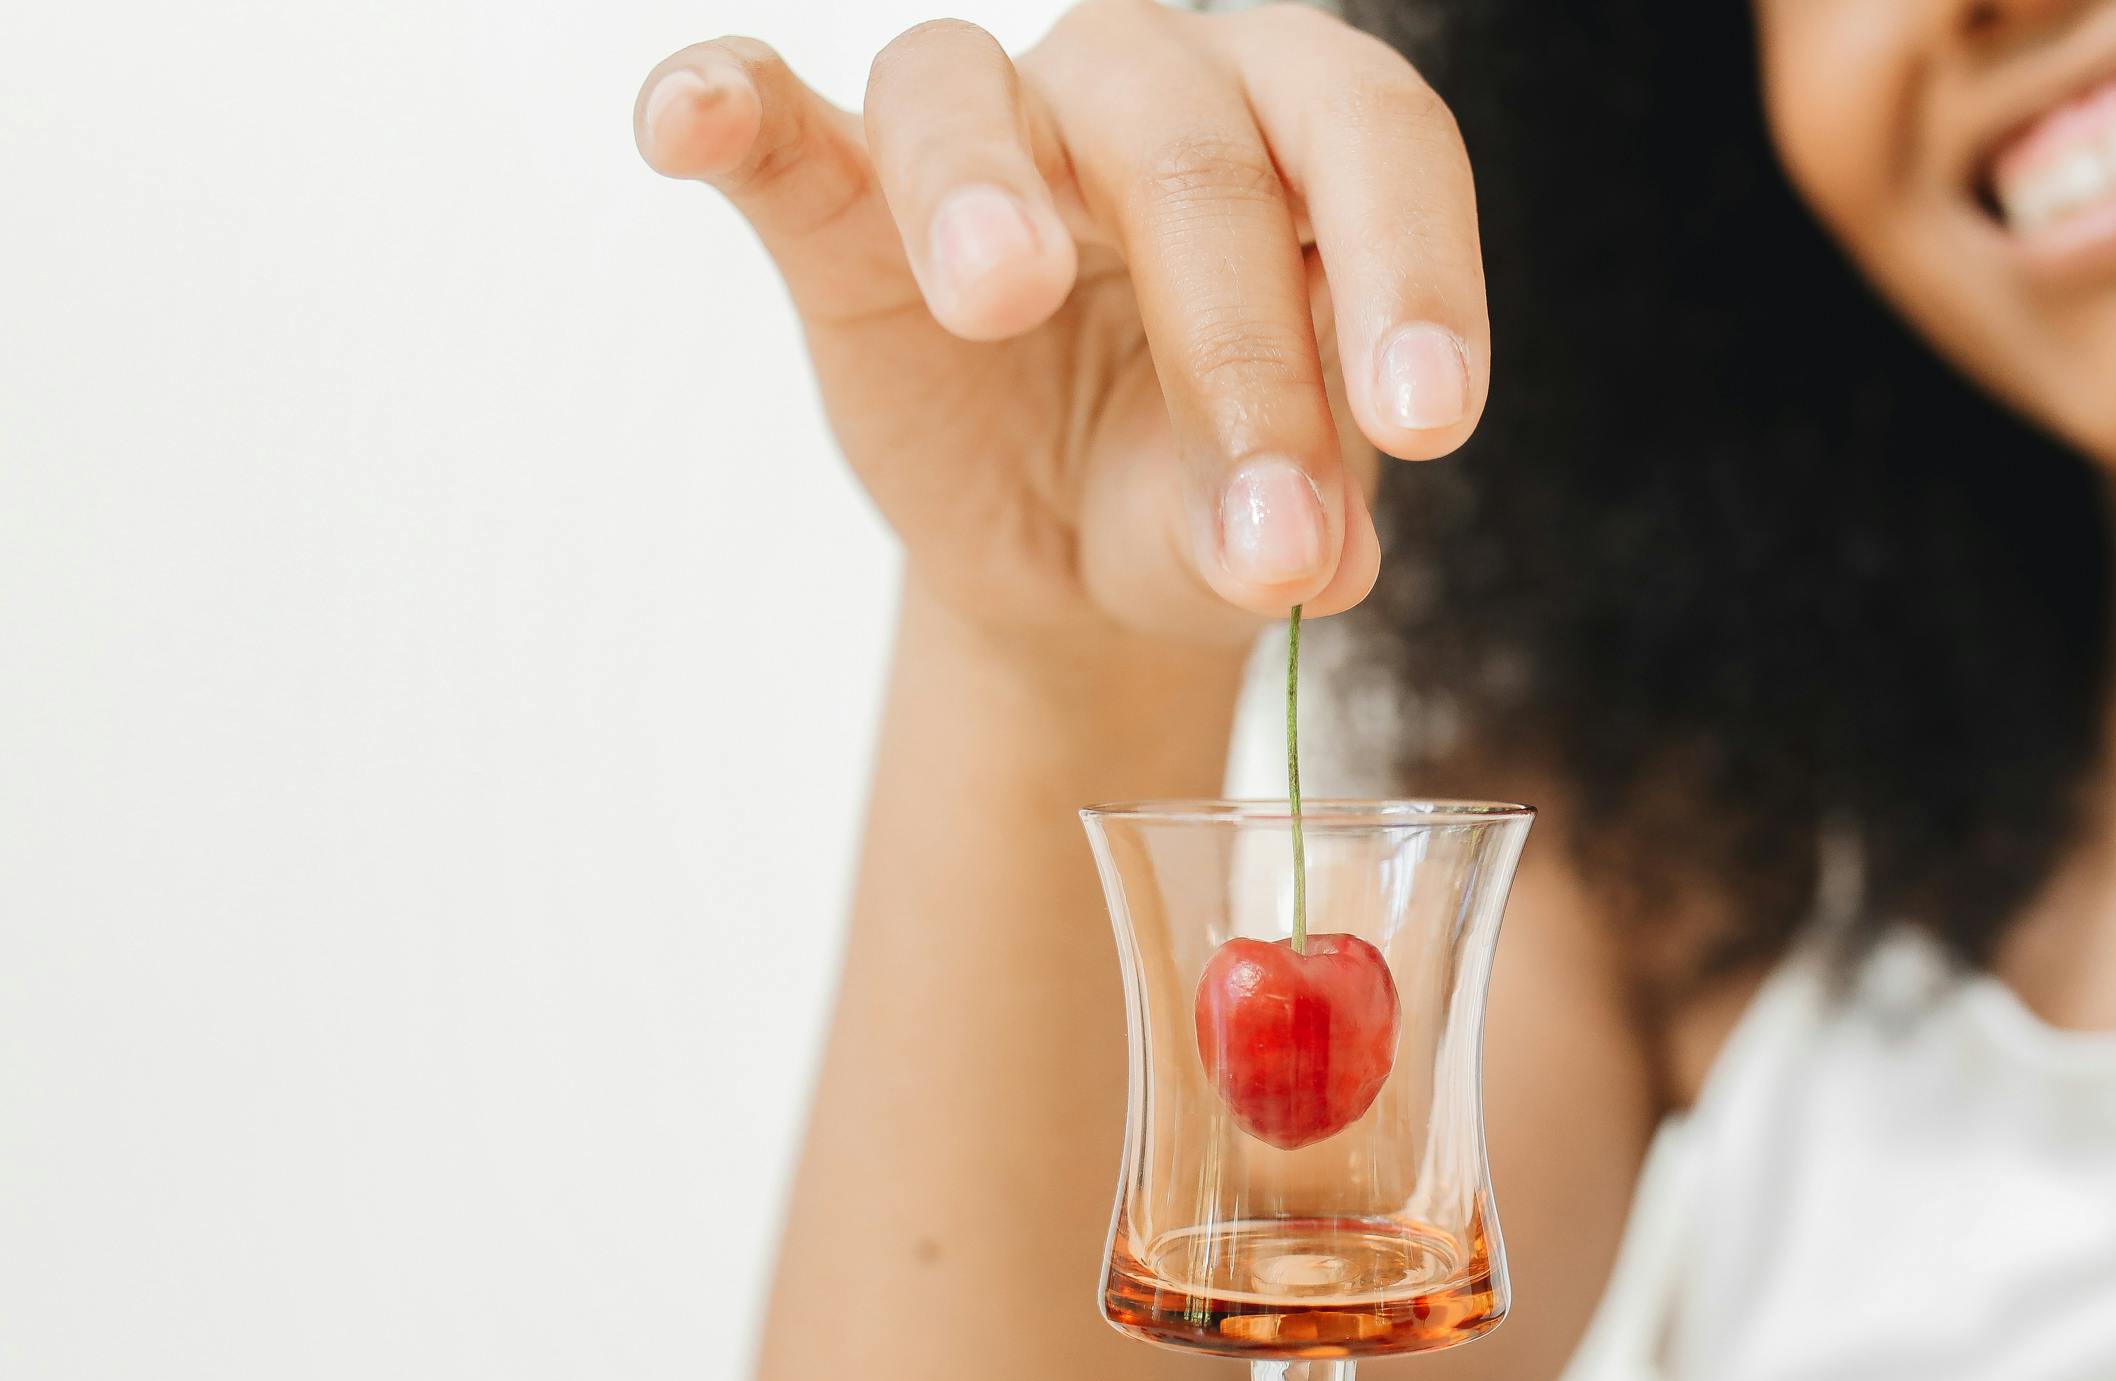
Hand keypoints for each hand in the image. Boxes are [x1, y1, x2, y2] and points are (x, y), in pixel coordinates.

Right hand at [632, 4, 1487, 657]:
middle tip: (1259, 519)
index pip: (1371, 138)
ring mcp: (986, 134)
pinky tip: (687, 127)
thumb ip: (1279, 529)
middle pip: (1188, 143)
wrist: (1072, 551)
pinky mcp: (835, 202)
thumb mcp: (1251, 534)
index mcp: (1297, 139)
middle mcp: (1149, 90)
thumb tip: (1302, 558)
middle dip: (1231, 338)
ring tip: (996, 292)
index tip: (1428, 425)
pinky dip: (724, 104)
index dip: (1413, 267)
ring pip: (969, 87)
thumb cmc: (1195, 492)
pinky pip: (770, 117)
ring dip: (978, 181)